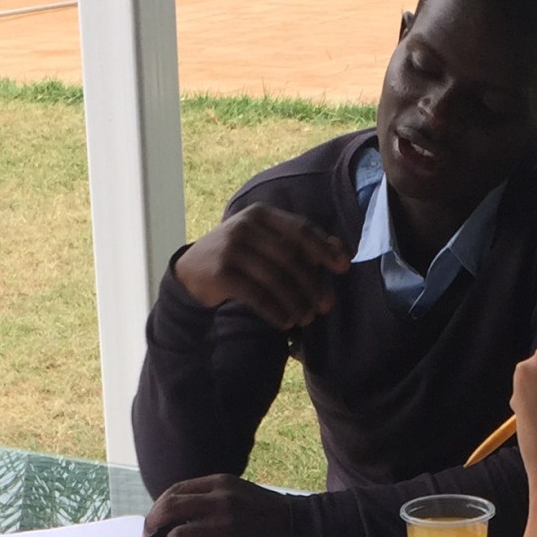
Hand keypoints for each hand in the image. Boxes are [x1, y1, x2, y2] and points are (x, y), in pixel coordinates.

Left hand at [142, 473, 298, 536]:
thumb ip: (207, 497)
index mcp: (220, 482)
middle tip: (151, 536)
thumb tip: (171, 515)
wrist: (299, 526)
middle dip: (154, 524)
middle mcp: (220, 500)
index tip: (153, 520)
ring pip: (178, 536)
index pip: (175, 490)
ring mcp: (225, 524)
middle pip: (170, 509)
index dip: (158, 507)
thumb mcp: (236, 491)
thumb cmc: (265, 511)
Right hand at [172, 206, 348, 327]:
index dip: (324, 248)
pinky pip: (256, 295)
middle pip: (290, 257)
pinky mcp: (221, 272)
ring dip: (295, 302)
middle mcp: (246, 226)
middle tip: (325, 307)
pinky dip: (275, 311)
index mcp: (262, 214)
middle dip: (312, 284)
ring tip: (306, 318)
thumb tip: (340, 249)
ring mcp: (232, 248)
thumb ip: (299, 243)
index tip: (343, 267)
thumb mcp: (267, 243)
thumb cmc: (240, 257)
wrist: (192, 271)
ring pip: (275, 278)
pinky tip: (285, 323)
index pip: (300, 229)